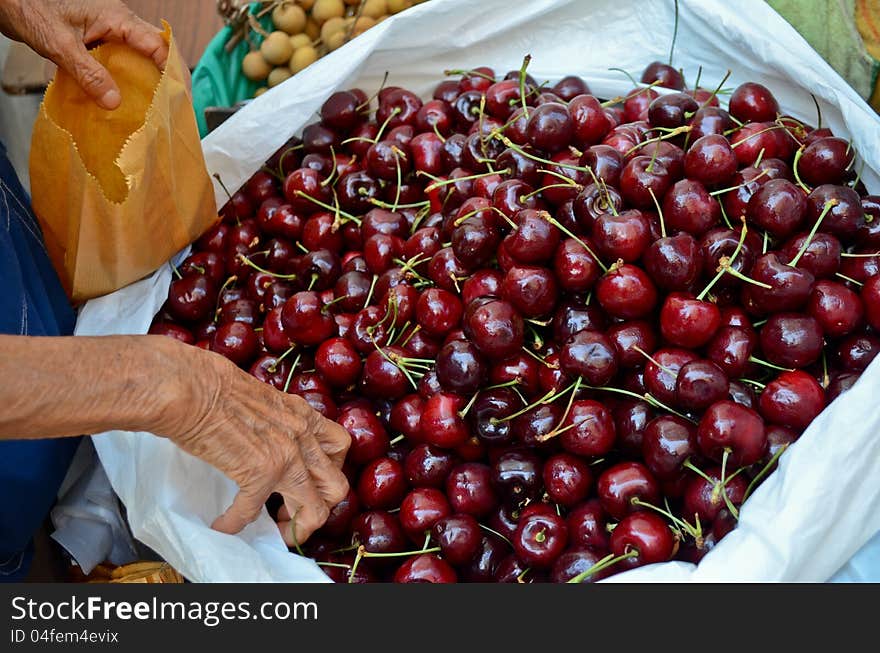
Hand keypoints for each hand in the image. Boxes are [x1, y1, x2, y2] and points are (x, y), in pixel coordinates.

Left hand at [0, 0, 167, 109]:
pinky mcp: (96, 39)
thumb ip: (88, 73)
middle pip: (154, 50)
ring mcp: (107, 30)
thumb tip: (113, 101)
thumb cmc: (29, 7)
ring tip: (150, 107)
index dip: (171, 70)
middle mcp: (117, 22)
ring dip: (143, 80)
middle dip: (163, 78)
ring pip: (138, 56)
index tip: (176, 96)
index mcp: (115, 17)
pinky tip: (121, 97)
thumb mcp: (60, 45)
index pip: (157, 44)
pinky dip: (123, 78)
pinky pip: (119, 60)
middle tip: (169, 106)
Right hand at [157, 340, 350, 544]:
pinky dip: (234, 524)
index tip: (307, 483)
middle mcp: (302, 437)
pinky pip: (253, 513)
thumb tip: (267, 442)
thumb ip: (276, 423)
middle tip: (291, 511)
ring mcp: (286, 457)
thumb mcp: (263, 401)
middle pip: (336, 486)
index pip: (339, 448)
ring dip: (295, 528)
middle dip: (319, 506)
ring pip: (315, 510)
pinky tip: (222, 524)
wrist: (190, 387)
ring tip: (273, 530)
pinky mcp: (259, 474)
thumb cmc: (213, 385)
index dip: (327, 472)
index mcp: (304, 416)